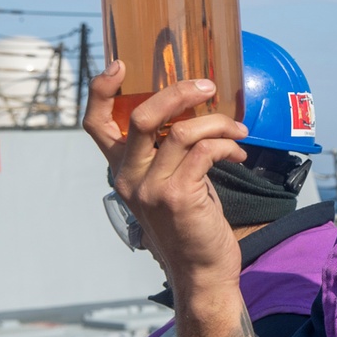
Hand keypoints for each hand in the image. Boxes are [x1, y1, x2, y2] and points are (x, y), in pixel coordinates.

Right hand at [83, 61, 259, 336]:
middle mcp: (128, 177)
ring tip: (239, 131)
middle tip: (208, 86)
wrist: (202, 271)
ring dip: (218, 122)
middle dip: (178, 92)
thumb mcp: (172, 184)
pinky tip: (240, 154)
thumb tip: (194, 110)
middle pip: (141, 115)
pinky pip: (205, 151)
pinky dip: (228, 145)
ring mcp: (151, 188)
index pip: (96, 125)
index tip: (122, 65)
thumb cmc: (192, 223)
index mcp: (121, 170)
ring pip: (182, 131)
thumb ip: (169, 153)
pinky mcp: (178, 197)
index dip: (102, 90)